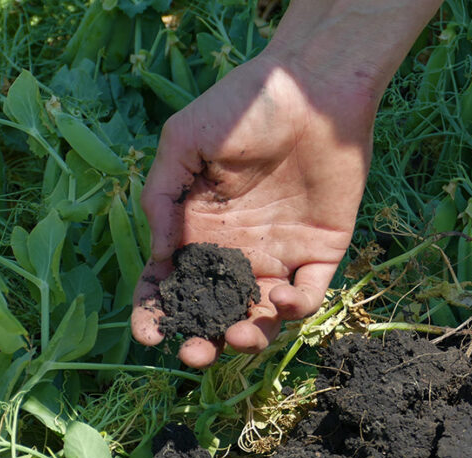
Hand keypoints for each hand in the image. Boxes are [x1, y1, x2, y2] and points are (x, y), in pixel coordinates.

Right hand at [131, 53, 374, 367]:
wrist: (311, 89)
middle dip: (203, 340)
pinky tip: (280, 300)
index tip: (149, 333)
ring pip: (263, 315)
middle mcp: (238, 250)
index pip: (173, 283)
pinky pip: (309, 295)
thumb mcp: (184, 143)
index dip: (157, 312)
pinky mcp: (322, 252)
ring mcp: (281, 254)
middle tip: (195, 354)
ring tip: (238, 338)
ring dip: (249, 336)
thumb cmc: (242, 107)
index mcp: (199, 229)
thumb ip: (163, 198)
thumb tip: (161, 255)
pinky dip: (295, 308)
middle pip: (217, 312)